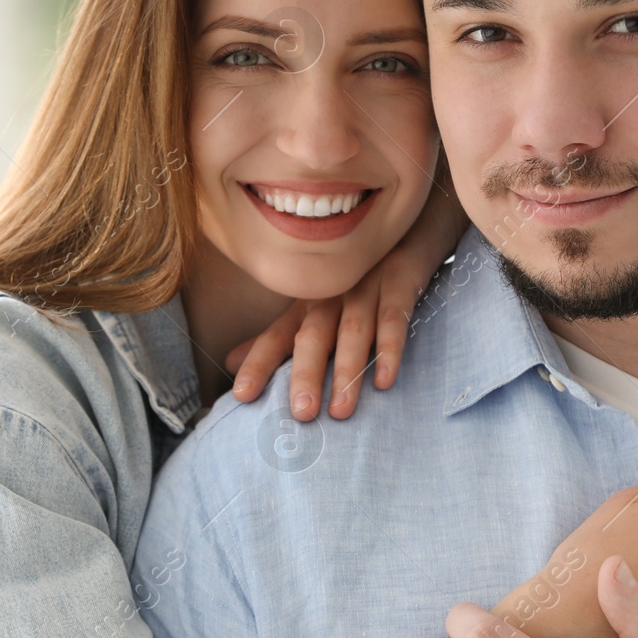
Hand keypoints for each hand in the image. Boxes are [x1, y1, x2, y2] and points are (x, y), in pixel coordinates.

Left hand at [226, 172, 468, 419]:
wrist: (408, 224)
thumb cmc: (357, 277)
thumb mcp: (314, 304)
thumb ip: (276, 337)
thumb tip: (229, 363)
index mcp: (307, 303)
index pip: (277, 336)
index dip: (258, 364)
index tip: (240, 396)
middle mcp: (331, 295)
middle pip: (313, 336)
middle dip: (305, 374)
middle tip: (301, 413)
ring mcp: (366, 286)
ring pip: (353, 330)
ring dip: (348, 371)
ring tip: (342, 411)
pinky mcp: (401, 281)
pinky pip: (394, 318)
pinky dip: (390, 348)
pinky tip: (386, 381)